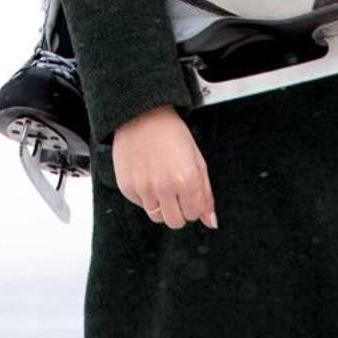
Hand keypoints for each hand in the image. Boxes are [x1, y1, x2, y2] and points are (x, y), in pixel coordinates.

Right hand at [112, 105, 216, 230]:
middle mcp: (164, 187)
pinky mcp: (127, 187)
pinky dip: (145, 196)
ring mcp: (143, 189)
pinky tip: (148, 176)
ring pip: (156, 217)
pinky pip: (140, 205)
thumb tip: (211, 221)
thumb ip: (206, 193)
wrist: (141, 115)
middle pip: (175, 222)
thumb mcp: (196, 159)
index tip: (190, 193)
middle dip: (179, 210)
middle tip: (176, 191)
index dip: (194, 204)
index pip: (195, 214)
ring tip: (160, 181)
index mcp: (186, 180)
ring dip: (161, 204)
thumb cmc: (171, 132)